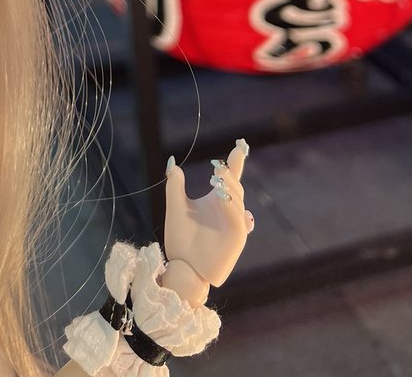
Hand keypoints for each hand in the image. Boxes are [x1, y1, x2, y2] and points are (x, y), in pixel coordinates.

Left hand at [163, 140, 250, 288]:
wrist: (182, 267)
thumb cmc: (180, 240)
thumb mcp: (176, 208)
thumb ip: (174, 186)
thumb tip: (172, 162)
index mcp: (216, 201)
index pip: (230, 177)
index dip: (235, 162)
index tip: (239, 145)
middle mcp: (228, 210)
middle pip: (235, 186)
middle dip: (228, 175)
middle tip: (217, 168)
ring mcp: (234, 224)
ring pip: (237, 200)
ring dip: (229, 188)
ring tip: (217, 180)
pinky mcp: (237, 239)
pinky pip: (239, 219)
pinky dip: (232, 207)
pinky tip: (222, 198)